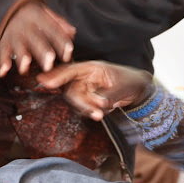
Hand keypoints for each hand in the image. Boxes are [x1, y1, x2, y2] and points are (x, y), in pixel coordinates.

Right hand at [0, 0, 75, 76]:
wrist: (11, 9)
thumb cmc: (35, 17)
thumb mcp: (47, 14)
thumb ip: (60, 24)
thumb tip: (72, 33)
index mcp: (38, 16)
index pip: (52, 29)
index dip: (61, 41)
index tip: (69, 52)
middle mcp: (25, 25)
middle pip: (36, 39)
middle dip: (42, 51)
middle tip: (49, 64)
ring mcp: (14, 34)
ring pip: (18, 46)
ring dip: (21, 57)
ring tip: (24, 67)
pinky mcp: (4, 42)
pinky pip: (2, 52)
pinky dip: (2, 62)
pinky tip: (4, 72)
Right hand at [36, 61, 152, 120]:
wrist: (137, 90)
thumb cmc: (129, 81)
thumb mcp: (121, 87)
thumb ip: (107, 95)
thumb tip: (97, 103)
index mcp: (90, 68)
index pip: (70, 70)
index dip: (56, 76)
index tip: (45, 82)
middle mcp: (84, 78)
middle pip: (70, 91)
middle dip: (81, 104)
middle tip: (96, 114)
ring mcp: (85, 89)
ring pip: (76, 102)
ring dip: (87, 110)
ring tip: (102, 113)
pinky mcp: (87, 99)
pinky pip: (83, 109)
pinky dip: (93, 112)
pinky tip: (108, 109)